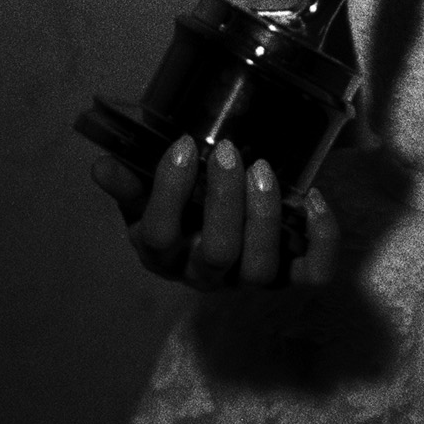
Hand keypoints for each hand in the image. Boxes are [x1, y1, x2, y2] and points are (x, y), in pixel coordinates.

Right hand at [92, 135, 343, 289]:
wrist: (221, 206)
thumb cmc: (180, 194)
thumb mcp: (147, 185)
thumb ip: (129, 177)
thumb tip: (102, 166)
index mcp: (162, 252)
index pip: (161, 235)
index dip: (170, 192)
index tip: (182, 143)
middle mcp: (204, 274)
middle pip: (216, 253)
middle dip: (223, 200)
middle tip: (228, 150)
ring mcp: (248, 279)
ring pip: (260, 269)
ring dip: (264, 216)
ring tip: (262, 168)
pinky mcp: (290, 276)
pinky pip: (313, 274)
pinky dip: (321, 240)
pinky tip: (312, 198)